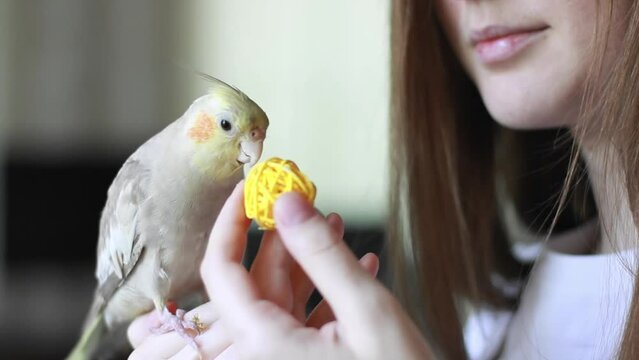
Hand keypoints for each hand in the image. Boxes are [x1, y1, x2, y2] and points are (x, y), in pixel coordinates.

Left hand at [129, 182, 432, 358]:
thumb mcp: (366, 311)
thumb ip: (322, 253)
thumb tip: (286, 200)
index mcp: (261, 345)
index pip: (221, 270)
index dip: (230, 221)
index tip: (248, 187)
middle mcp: (259, 355)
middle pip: (256, 280)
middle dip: (283, 237)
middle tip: (306, 199)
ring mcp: (279, 359)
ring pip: (280, 297)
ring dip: (307, 261)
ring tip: (337, 228)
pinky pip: (299, 319)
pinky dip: (322, 292)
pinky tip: (357, 268)